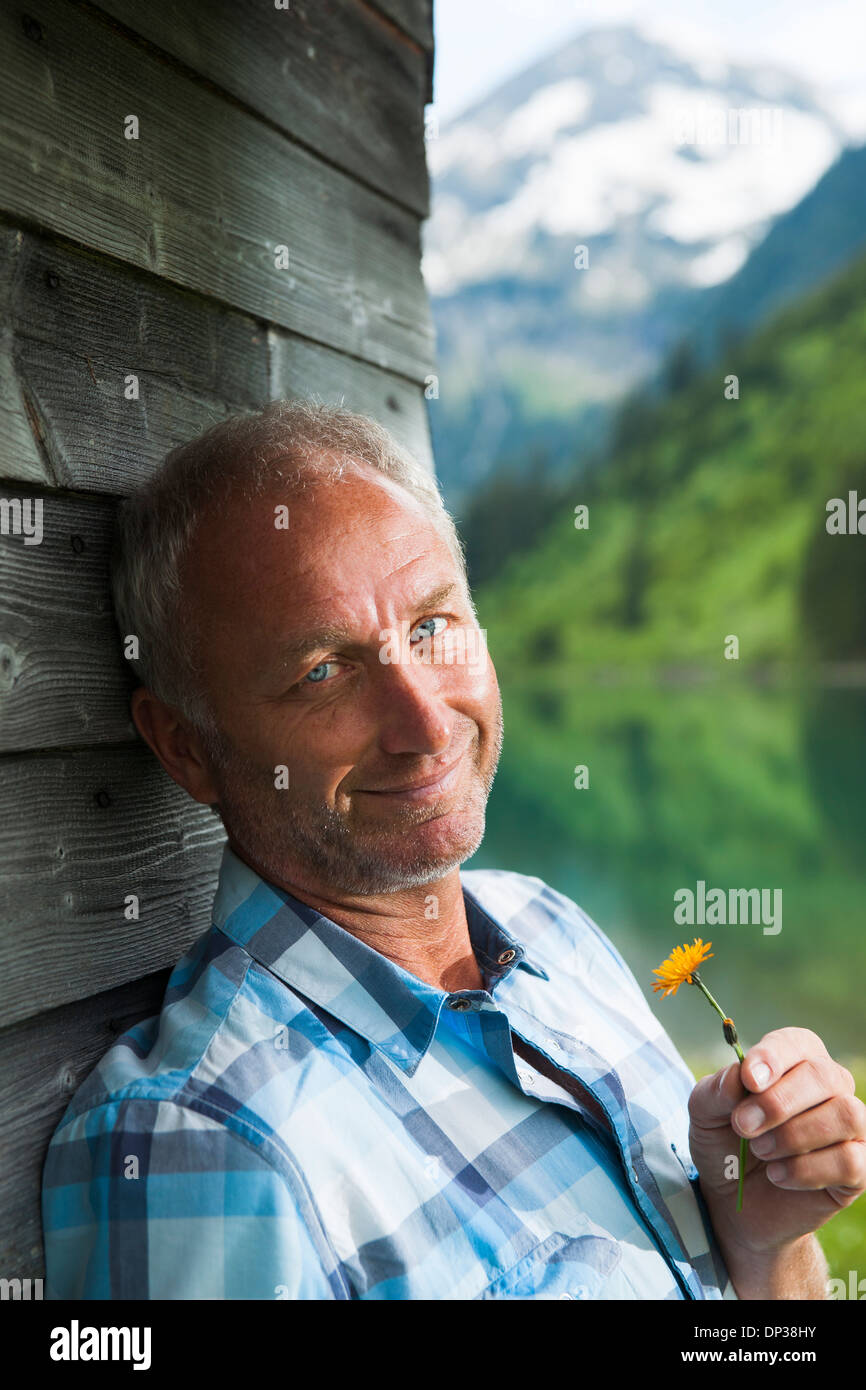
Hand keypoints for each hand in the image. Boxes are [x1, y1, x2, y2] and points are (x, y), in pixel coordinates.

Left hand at [688, 1027, 865, 1291]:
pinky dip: (809, 1170)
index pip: (796, 1043)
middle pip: (823, 1076)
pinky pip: (852, 1161)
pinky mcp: (860, 1168)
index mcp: (794, 1060)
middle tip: (743, 1126)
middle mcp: (830, 1086)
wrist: (737, 1203)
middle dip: (778, 1102)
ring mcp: (850, 1127)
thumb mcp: (705, 1114)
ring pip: (846, 1114)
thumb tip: (739, 1077)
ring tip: (760, 1151)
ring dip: (795, 1135)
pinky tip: (779, 1176)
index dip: (774, 1057)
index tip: (749, 1080)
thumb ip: (717, 1090)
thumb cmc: (725, 1143)